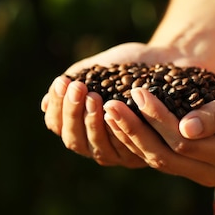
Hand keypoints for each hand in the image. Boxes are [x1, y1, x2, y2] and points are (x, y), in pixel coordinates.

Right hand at [41, 42, 200, 166]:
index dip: (57, 108)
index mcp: (83, 128)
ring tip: (93, 96)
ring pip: (100, 150)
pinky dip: (120, 130)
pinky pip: (130, 149)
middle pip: (76, 142)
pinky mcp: (149, 155)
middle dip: (72, 114)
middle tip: (77, 87)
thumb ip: (74, 84)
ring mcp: (125, 155)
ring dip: (93, 123)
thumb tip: (44, 104)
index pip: (59, 127)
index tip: (62, 82)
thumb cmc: (130, 65)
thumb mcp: (98, 69)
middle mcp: (101, 146)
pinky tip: (115, 110)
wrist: (170, 59)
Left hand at [102, 57, 214, 185]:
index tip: (137, 92)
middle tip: (109, 105)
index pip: (184, 142)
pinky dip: (136, 137)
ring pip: (157, 158)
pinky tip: (116, 119)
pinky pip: (157, 154)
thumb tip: (187, 130)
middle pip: (166, 156)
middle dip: (135, 130)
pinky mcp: (188, 163)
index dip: (158, 119)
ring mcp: (200, 171)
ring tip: (107, 110)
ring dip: (130, 135)